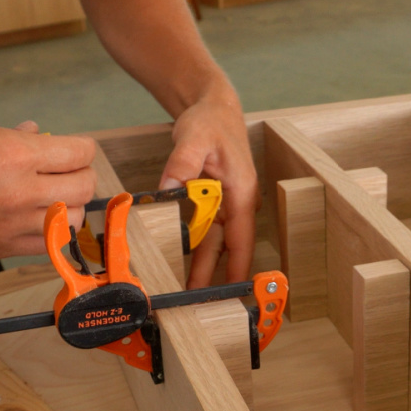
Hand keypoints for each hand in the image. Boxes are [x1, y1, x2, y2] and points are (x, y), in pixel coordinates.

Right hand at [0, 108, 96, 258]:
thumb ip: (6, 131)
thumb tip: (34, 132)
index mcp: (14, 154)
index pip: (79, 153)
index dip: (82, 148)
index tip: (76, 148)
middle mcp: (20, 192)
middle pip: (84, 188)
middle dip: (82, 175)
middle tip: (70, 171)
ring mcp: (10, 224)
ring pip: (71, 220)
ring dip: (68, 206)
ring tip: (55, 196)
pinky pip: (46, 246)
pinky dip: (50, 232)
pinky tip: (39, 220)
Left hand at [157, 89, 256, 287]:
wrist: (214, 107)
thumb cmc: (211, 122)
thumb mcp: (195, 138)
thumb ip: (182, 165)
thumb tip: (168, 190)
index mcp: (240, 194)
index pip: (242, 240)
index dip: (237, 268)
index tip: (232, 293)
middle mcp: (236, 204)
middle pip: (225, 248)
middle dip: (213, 276)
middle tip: (197, 303)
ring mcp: (225, 204)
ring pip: (213, 243)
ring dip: (201, 266)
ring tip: (186, 291)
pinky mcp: (212, 202)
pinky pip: (203, 230)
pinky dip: (192, 247)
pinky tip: (178, 262)